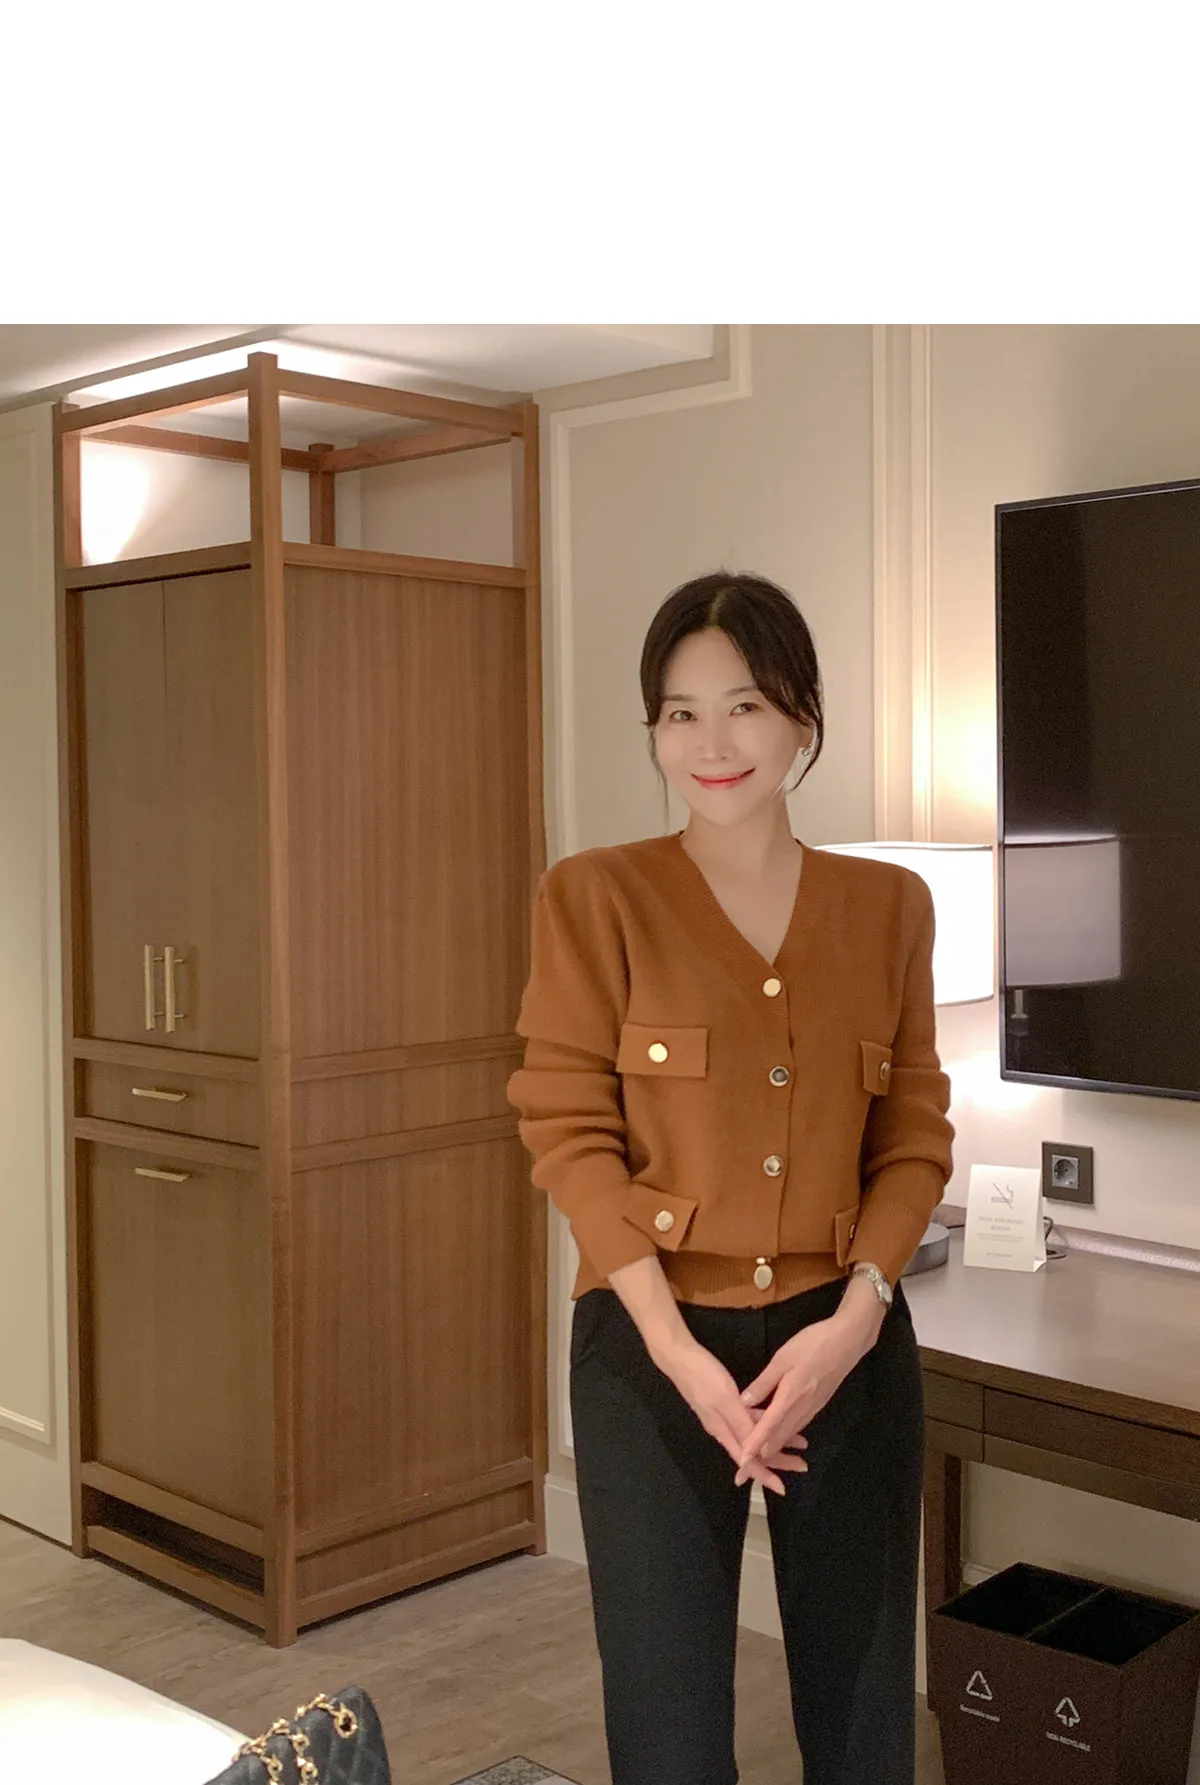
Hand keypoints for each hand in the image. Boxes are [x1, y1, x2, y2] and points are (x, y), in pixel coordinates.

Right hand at [654, 1336, 808, 1495]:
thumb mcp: (725, 1400)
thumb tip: (756, 1453)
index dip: (764, 1475)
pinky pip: (748, 1419)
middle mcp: (724, 1428)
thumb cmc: (702, 1377)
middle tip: (802, 1464)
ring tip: (800, 1442)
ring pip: (753, 1435)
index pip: (747, 1461)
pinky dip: (763, 1423)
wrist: (679, 1356)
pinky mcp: (724, 1402)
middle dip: (776, 1459)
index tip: (782, 1487)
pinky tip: (776, 1419)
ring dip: (775, 1440)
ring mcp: (723, 1416)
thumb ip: (741, 1425)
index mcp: (723, 1431)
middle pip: (753, 1452)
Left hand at [735, 1292, 883, 1481]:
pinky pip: (799, 1425)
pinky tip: (780, 1436)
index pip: (768, 1427)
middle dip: (762, 1455)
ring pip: (790, 1434)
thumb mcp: (782, 1358)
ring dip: (775, 1447)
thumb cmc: (813, 1344)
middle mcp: (803, 1408)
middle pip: (780, 1437)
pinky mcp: (819, 1403)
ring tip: (758, 1459)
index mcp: (790, 1396)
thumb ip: (764, 1382)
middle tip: (745, 1471)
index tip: (741, 1462)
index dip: (754, 1445)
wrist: (848, 1341)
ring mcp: (813, 1407)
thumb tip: (742, 1402)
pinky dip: (786, 1435)